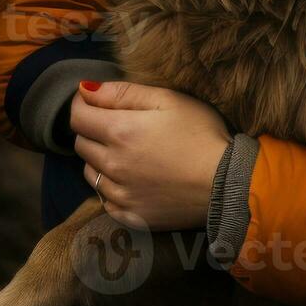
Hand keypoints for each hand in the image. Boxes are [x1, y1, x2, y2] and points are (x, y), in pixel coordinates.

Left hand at [70, 80, 230, 230]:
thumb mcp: (169, 100)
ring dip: (99, 159)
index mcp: (120, 131)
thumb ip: (124, 93)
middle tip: (116, 124)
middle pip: (81, 144)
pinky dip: (111, 187)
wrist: (227, 183)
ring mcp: (119, 194)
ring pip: (90, 172)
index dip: (82, 104)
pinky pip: (105, 199)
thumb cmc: (202, 135)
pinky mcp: (129, 215)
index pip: (78, 116)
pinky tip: (132, 179)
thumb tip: (85, 89)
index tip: (93, 101)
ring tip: (127, 152)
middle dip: (92, 130)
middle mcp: (112, 164)